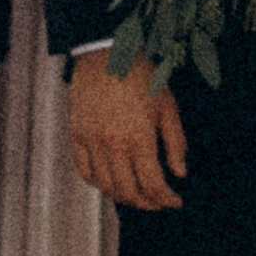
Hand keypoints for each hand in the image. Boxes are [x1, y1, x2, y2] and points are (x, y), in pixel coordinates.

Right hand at [68, 45, 188, 212]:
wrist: (106, 52)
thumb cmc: (140, 75)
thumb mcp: (167, 106)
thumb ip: (175, 143)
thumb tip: (179, 173)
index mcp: (138, 137)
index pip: (153, 184)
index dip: (165, 199)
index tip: (174, 201)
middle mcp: (112, 145)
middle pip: (128, 192)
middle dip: (147, 203)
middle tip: (158, 202)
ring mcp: (91, 141)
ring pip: (106, 186)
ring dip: (123, 196)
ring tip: (137, 194)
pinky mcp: (77, 135)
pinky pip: (85, 172)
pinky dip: (99, 183)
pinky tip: (111, 181)